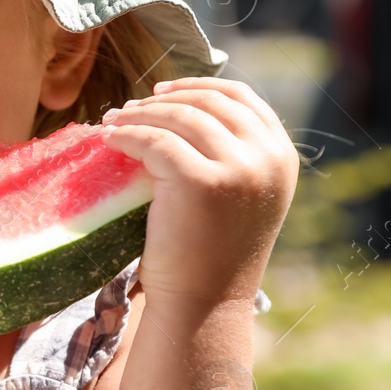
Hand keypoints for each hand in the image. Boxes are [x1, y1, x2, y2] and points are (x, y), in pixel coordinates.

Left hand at [99, 78, 298, 305]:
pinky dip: (126, 135)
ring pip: (178, 118)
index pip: (241, 97)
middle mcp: (267, 158)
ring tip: (112, 122)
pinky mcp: (201, 181)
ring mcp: (237, 168)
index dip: (198, 85)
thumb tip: (178, 108)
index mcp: (281, 157)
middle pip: (208, 102)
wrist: (203, 304)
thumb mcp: (238, 195)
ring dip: (139, 114)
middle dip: (163, 99)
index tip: (163, 89)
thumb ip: (229, 154)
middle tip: (127, 108)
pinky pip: (153, 140)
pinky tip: (109, 140)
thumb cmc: (209, 254)